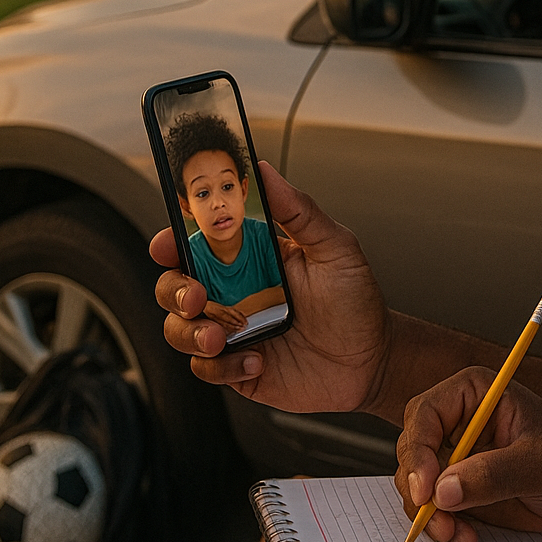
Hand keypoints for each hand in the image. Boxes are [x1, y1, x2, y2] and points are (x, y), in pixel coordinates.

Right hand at [152, 161, 392, 413]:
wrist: (373, 360)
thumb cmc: (356, 301)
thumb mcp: (335, 248)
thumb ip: (299, 211)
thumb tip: (266, 172)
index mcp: (251, 257)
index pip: (197, 242)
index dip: (173, 240)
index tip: (168, 242)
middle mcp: (235, 292)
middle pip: (174, 284)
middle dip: (174, 289)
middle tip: (198, 297)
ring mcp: (233, 331)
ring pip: (179, 328)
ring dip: (191, 333)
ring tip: (223, 338)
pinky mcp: (237, 367)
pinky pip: (205, 369)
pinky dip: (222, 367)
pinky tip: (256, 363)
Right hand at [395, 367, 541, 541]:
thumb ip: (494, 472)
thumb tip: (444, 489)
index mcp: (474, 394)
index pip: (425, 413)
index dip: (418, 450)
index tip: (426, 488)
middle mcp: (457, 422)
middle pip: (412, 450)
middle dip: (417, 488)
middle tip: (437, 518)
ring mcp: (454, 456)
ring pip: (415, 483)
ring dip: (428, 514)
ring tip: (457, 533)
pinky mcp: (457, 488)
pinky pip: (432, 508)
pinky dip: (441, 526)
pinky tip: (466, 537)